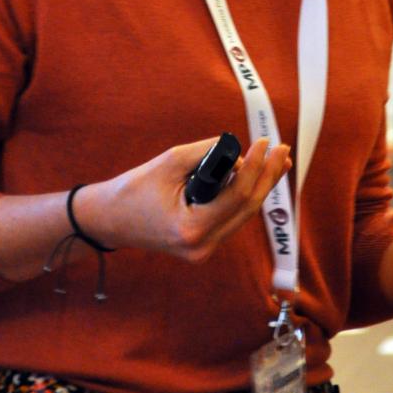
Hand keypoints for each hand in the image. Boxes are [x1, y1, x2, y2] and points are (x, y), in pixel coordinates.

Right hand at [75, 135, 291, 262]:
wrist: (110, 219)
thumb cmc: (134, 189)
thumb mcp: (169, 162)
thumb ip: (206, 154)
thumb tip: (237, 151)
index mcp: (191, 229)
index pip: (237, 197)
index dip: (256, 167)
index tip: (266, 142)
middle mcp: (201, 246)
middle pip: (246, 209)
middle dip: (267, 176)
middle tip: (282, 149)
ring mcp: (203, 249)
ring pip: (242, 214)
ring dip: (260, 185)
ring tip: (277, 159)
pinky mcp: (202, 244)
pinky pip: (231, 217)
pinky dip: (243, 195)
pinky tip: (257, 176)